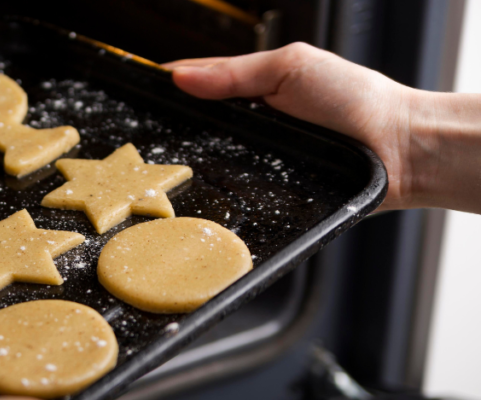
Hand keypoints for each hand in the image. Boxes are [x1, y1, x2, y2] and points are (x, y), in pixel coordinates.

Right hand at [164, 43, 480, 213]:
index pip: (197, 82)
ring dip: (190, 167)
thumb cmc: (357, 101)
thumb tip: (181, 76)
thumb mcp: (290, 68)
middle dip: (171, 132)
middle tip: (142, 139)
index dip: (168, 87)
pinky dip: (216, 194)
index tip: (137, 92)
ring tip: (160, 171)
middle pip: (196, 128)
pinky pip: (231, 193)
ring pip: (209, 164)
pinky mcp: (267, 193)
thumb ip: (235, 72)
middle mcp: (253, 124)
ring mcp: (258, 159)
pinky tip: (197, 194)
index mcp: (254, 85)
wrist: (398, 151)